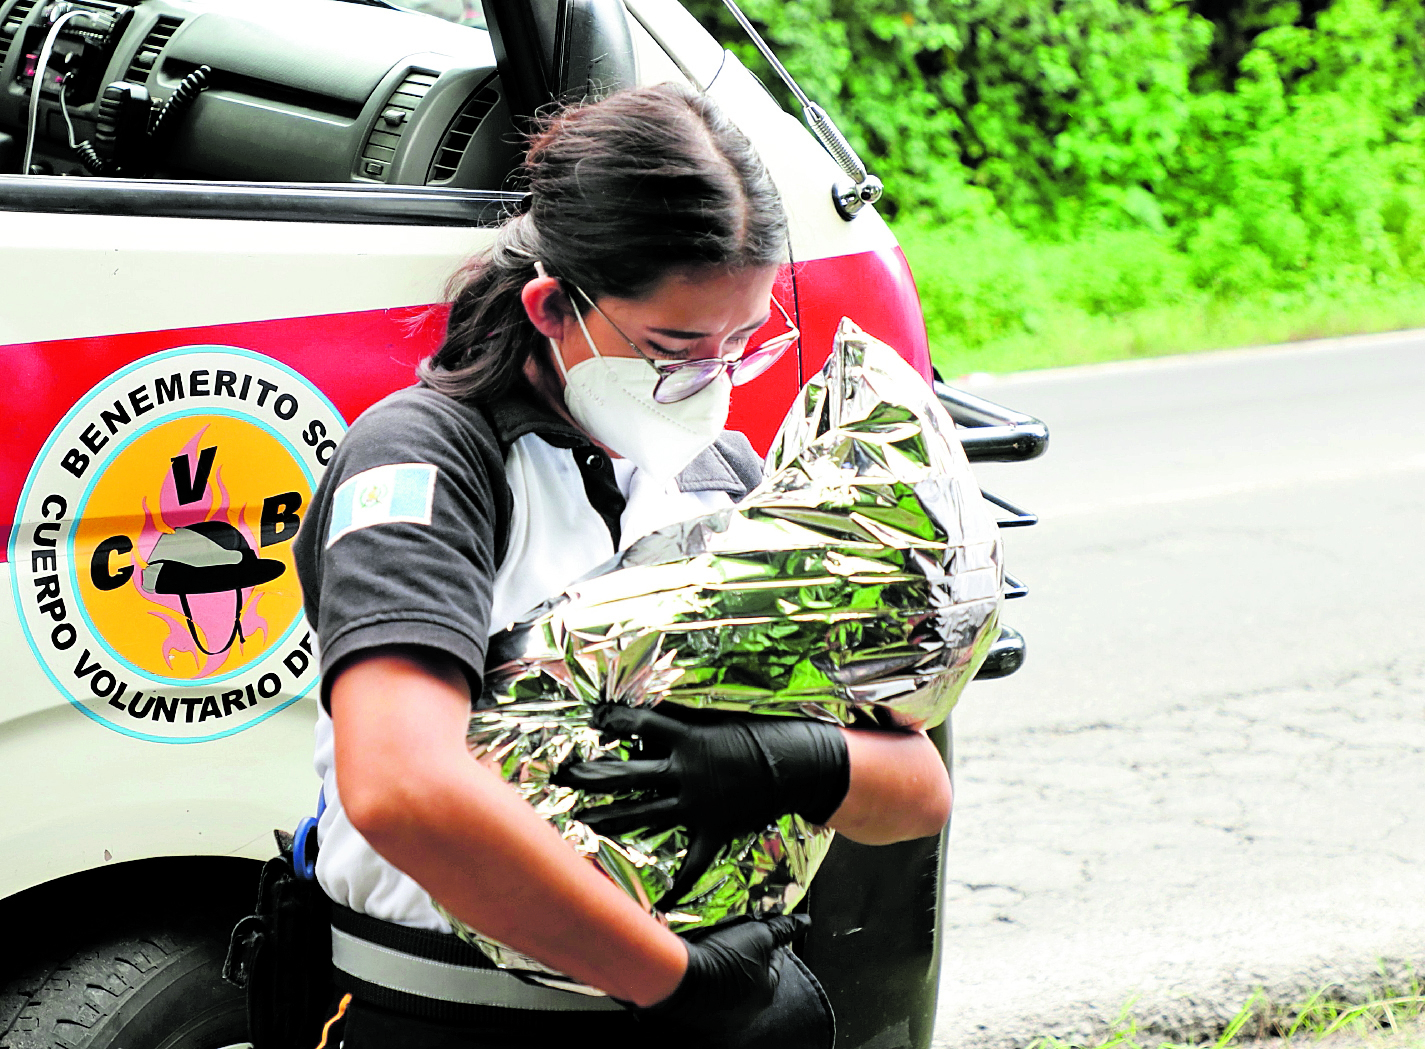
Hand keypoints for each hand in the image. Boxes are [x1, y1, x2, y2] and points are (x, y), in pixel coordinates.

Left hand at [552, 705, 848, 907]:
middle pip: (628, 775)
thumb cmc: (761, 734)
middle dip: (592, 776)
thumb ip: (684, 722)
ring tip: (584, 821)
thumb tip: (650, 720)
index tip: (593, 718)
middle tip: (565, 775)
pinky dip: (680, 883)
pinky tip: (663, 900)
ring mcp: (698, 805)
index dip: (613, 720)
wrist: (798, 764)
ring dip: (612, 819)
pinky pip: (693, 862)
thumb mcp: (719, 719)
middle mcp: (686, 772)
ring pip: (645, 814)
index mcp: (687, 739)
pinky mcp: (714, 830)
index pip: (639, 725)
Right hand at [644, 914, 808, 1029]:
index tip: (766, 930)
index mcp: (766, 994)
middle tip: (740, 935)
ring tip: (720, 943)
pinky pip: (710, 988)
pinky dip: (709, 973)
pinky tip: (702, 957)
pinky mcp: (699, 1012)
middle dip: (749, 955)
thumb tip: (805, 922)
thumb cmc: (726, 958)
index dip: (772, 943)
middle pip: (753, 975)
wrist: (682, 977)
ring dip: (729, 964)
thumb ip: (782, 929)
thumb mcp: (758, 935)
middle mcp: (746, 1009)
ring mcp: (722, 1013)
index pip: (776, 963)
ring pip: (731, 983)